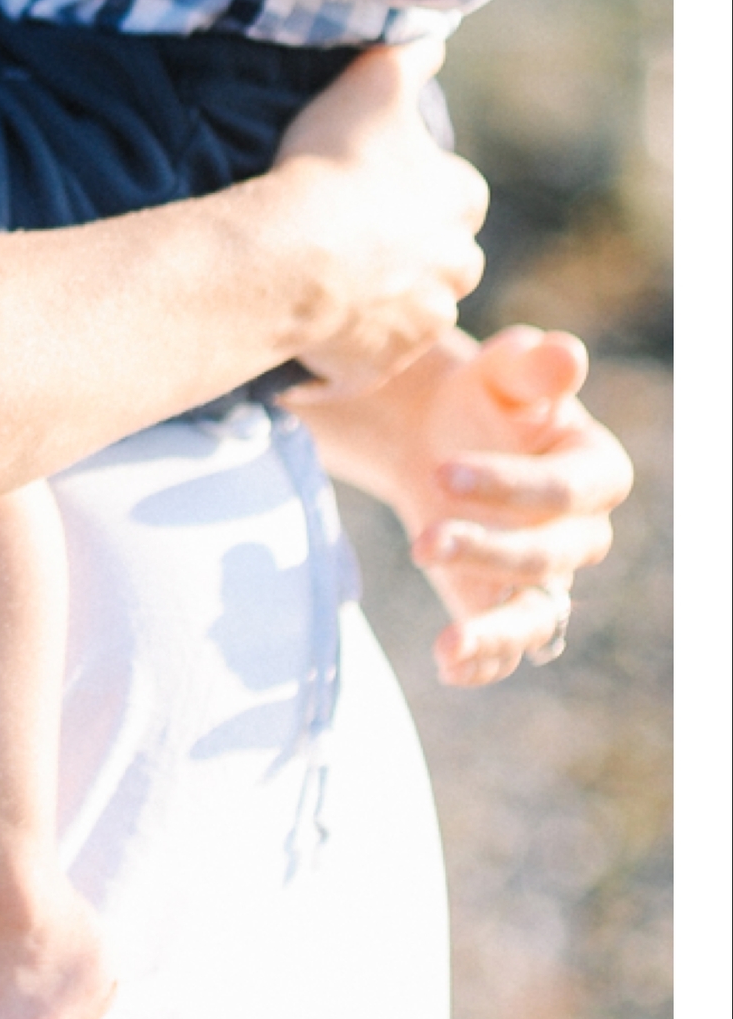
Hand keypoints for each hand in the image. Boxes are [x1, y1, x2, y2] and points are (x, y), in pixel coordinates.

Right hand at [262, 46, 487, 393]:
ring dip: (381, 298)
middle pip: (442, 258)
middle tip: (349, 236)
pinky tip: (310, 319)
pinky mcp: (384, 362)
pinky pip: (369, 354)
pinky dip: (348, 342)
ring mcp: (422, 320)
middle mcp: (458, 264)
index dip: (414, 187)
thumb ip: (408, 57)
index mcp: (460, 199)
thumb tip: (434, 36)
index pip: (455, 193)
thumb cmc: (333, 166)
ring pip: (410, 308)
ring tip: (325, 281)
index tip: (373, 185)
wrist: (291, 257)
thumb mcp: (372, 85)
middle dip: (408, 252)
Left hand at [293, 325, 631, 685]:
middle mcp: (581, 534)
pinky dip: (484, 663)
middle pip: (548, 556)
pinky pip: (508, 649)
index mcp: (595, 471)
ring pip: (537, 617)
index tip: (442, 471)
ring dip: (496, 631)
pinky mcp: (504, 607)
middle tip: (424, 539)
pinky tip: (447, 666)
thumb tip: (563, 353)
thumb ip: (531, 367)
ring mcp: (545, 579)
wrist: (438, 438)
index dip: (509, 486)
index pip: (564, 490)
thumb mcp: (501, 374)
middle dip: (488, 551)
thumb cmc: (482, 398)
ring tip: (450, 644)